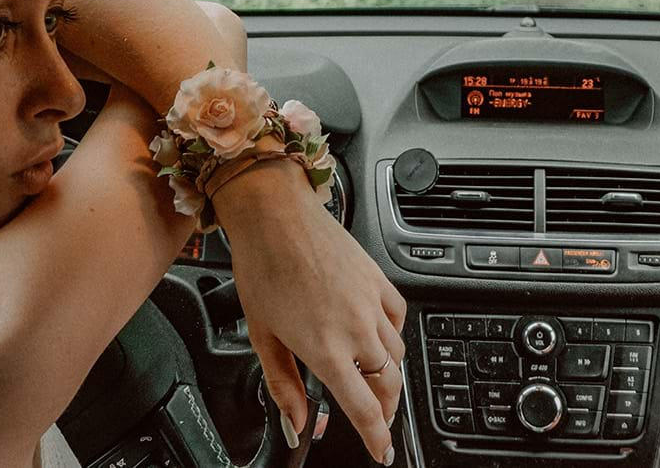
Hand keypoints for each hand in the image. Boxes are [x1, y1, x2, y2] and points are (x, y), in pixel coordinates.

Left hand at [215, 162, 406, 465]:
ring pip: (397, 355)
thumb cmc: (262, 267)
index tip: (381, 452)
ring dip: (389, 375)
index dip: (376, 438)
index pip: (364, 409)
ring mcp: (371, 303)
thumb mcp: (262, 336)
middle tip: (376, 420)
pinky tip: (377, 335)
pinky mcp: (379, 279)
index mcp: (326, 349)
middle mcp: (356, 329)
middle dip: (386, 411)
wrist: (275, 215)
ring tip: (374, 380)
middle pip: (389, 386)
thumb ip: (283, 386)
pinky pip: (398, 318)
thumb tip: (296, 424)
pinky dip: (392, 335)